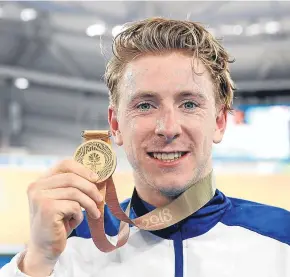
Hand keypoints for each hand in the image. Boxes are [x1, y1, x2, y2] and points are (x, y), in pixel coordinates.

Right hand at [20, 159, 102, 275]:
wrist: (45, 248)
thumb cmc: (59, 222)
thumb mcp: (65, 200)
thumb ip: (73, 186)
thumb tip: (96, 176)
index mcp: (41, 181)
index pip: (64, 164)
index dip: (83, 169)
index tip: (96, 178)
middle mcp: (37, 186)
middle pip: (72, 178)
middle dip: (90, 188)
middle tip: (100, 199)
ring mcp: (40, 197)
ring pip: (75, 192)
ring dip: (89, 204)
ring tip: (94, 213)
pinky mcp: (47, 209)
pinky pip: (74, 206)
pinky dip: (80, 215)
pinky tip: (76, 221)